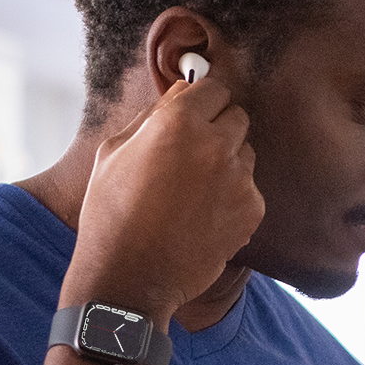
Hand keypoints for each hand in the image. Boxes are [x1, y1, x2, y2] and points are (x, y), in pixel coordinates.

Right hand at [62, 79, 263, 324]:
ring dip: (228, 163)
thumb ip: (151, 116)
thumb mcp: (114, 152)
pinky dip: (233, 198)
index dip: (202, 101)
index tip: (195, 113)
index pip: (214, 88)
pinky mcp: (252, 210)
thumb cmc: (112, 214)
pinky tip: (204, 216)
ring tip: (195, 191)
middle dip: (218, 128)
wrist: (130, 277)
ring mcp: (239, 179)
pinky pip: (250, 189)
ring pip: (246, 153)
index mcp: (178, 122)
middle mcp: (216, 144)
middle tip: (191, 155)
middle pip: (237, 117)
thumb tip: (180, 92)